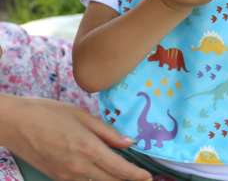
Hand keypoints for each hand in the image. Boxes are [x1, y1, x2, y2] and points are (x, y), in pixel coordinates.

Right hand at [4, 97, 151, 180]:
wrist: (17, 124)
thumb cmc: (50, 113)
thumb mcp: (82, 116)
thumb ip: (107, 131)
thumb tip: (129, 142)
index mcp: (88, 148)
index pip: (119, 168)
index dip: (136, 175)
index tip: (149, 177)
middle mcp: (79, 167)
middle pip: (110, 180)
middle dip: (128, 180)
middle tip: (142, 178)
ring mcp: (66, 175)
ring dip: (112, 180)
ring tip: (125, 175)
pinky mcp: (57, 177)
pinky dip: (96, 179)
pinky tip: (102, 172)